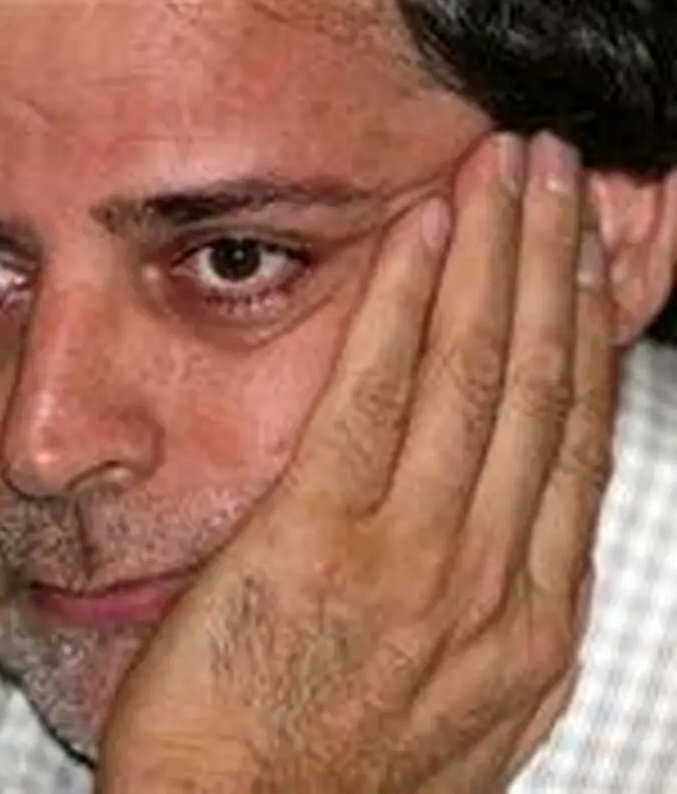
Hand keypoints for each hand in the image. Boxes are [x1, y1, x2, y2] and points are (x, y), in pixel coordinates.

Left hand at [96, 133, 616, 792]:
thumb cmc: (322, 784)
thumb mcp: (448, 715)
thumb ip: (483, 624)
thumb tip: (501, 549)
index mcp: (526, 624)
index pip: (571, 445)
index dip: (583, 337)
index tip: (582, 261)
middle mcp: (493, 583)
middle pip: (541, 390)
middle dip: (556, 267)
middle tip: (560, 173)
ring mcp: (412, 561)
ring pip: (476, 377)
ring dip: (497, 257)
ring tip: (508, 168)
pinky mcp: (317, 544)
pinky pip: (375, 398)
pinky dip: (405, 305)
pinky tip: (421, 233)